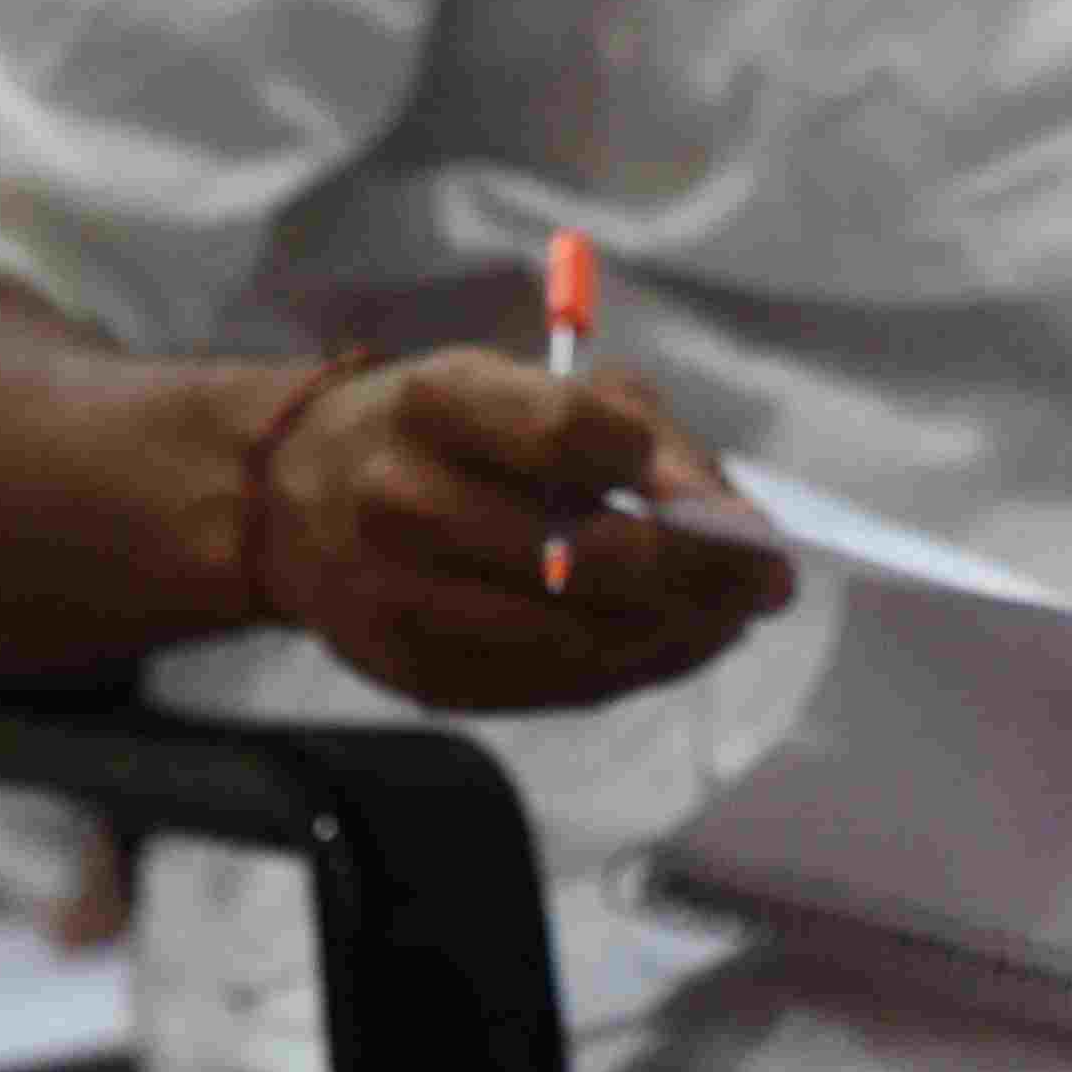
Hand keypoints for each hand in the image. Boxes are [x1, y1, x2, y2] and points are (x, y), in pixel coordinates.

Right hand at [245, 350, 795, 713]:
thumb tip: (739, 523)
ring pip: (579, 637)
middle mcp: (401, 496)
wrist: (300, 498)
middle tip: (771, 580)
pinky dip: (629, 668)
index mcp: (435, 398)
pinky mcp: (410, 671)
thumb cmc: (450, 429)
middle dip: (703, 576)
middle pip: (587, 557)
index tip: (734, 506)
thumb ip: (642, 434)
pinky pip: (550, 686)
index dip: (667, 472)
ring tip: (731, 615)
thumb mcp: (528, 384)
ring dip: (679, 634)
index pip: (570, 434)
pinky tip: (669, 643)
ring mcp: (397, 595)